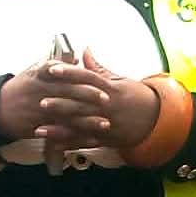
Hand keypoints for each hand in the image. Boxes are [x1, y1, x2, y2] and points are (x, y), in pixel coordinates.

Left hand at [33, 51, 162, 160]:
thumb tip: (84, 50)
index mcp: (110, 89)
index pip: (87, 78)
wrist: (156, 119)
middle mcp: (107, 107)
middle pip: (81, 105)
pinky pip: (84, 143)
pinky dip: (68, 145)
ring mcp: (106, 124)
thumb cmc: (136, 96)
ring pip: (80, 127)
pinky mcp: (105, 139)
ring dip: (59, 129)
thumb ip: (98, 68)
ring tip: (39, 129)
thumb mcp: (119, 79)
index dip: (69, 73)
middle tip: (40, 101)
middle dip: (61, 104)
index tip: (51, 69)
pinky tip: (52, 146)